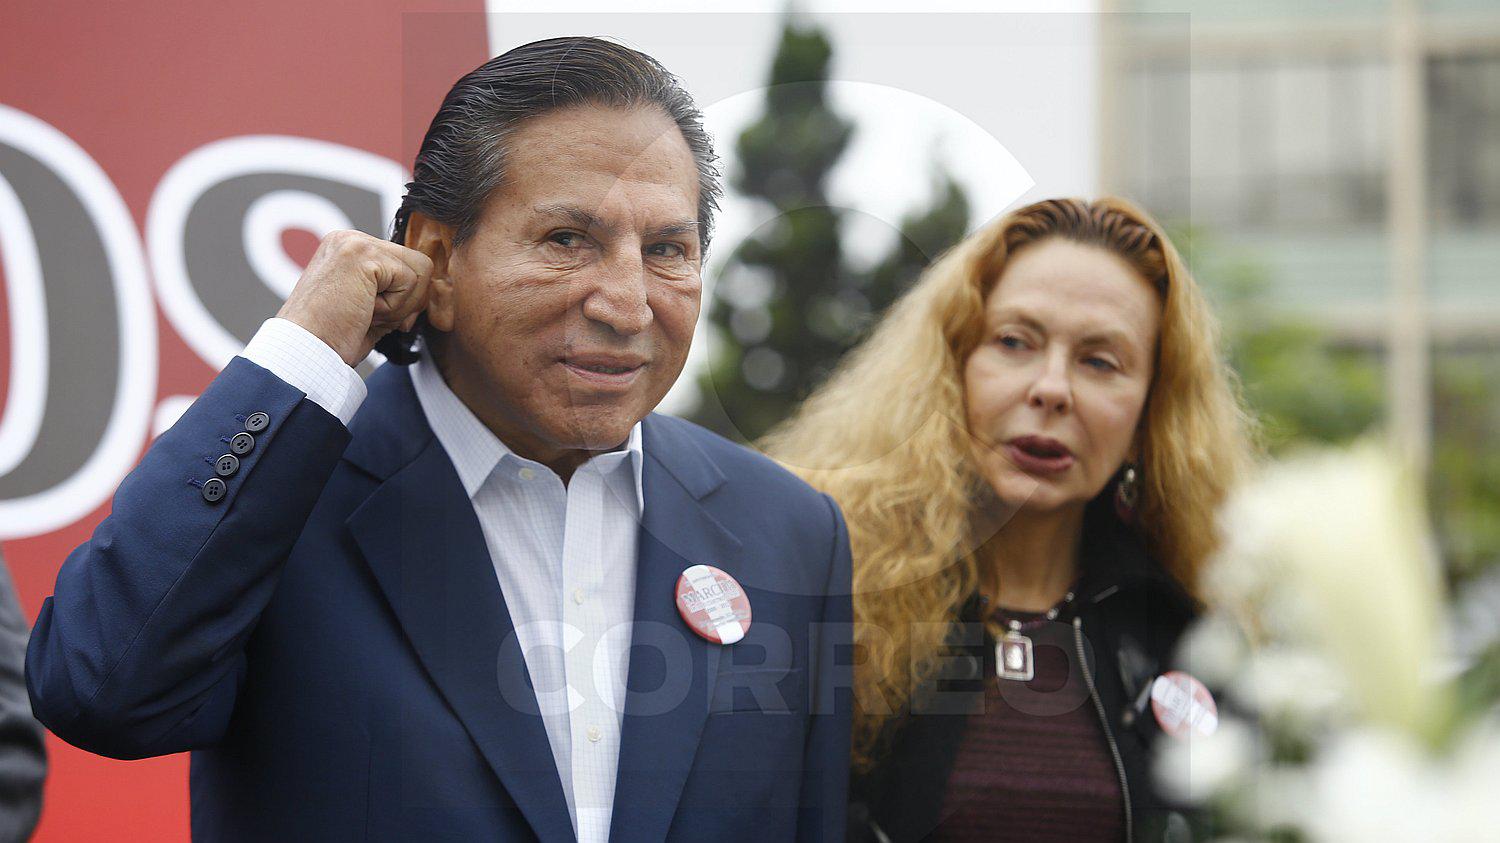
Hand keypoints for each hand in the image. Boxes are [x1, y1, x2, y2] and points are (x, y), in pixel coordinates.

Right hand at [275, 229, 433, 366]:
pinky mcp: (362, 255)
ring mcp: (355, 242)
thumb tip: (431, 289)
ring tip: (363, 313)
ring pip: (420, 270)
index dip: (404, 298)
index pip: (406, 264)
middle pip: (419, 264)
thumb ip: (395, 292)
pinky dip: (393, 308)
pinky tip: (362, 312)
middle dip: (407, 301)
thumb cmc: (332, 340)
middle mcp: (350, 238)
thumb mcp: (370, 308)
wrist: (305, 354)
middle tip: (371, 318)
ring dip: (399, 305)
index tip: (376, 318)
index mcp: (348, 249)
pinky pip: (409, 282)